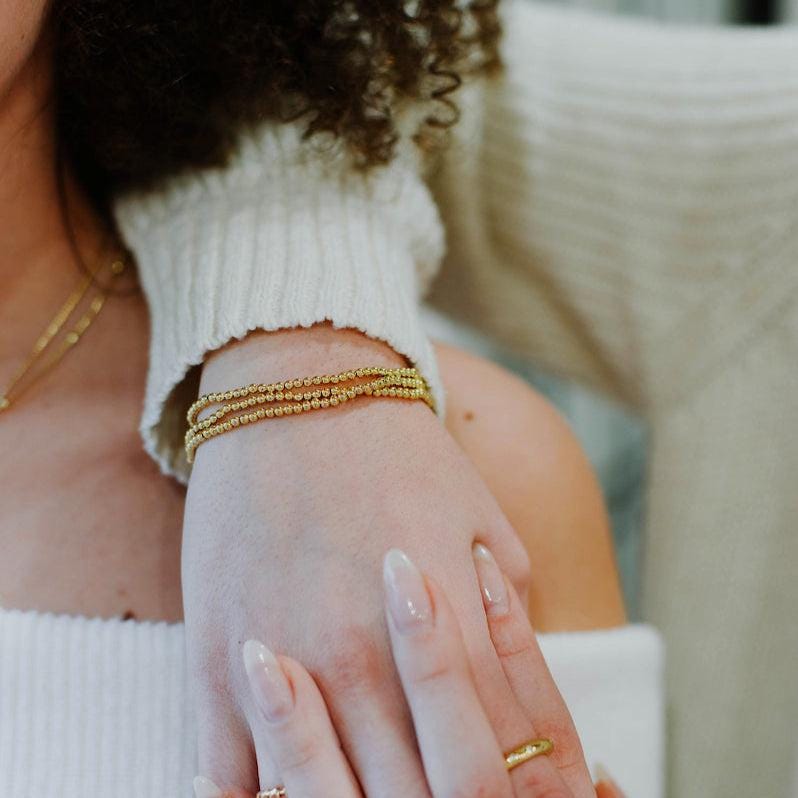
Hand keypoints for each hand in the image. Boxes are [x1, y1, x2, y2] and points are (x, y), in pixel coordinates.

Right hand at [182, 326, 593, 796]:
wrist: (298, 390)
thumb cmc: (399, 454)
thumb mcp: (484, 522)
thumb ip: (512, 618)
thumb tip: (522, 699)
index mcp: (446, 627)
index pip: (498, 760)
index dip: (519, 797)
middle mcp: (365, 659)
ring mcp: (283, 663)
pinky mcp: (214, 656)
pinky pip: (233, 780)